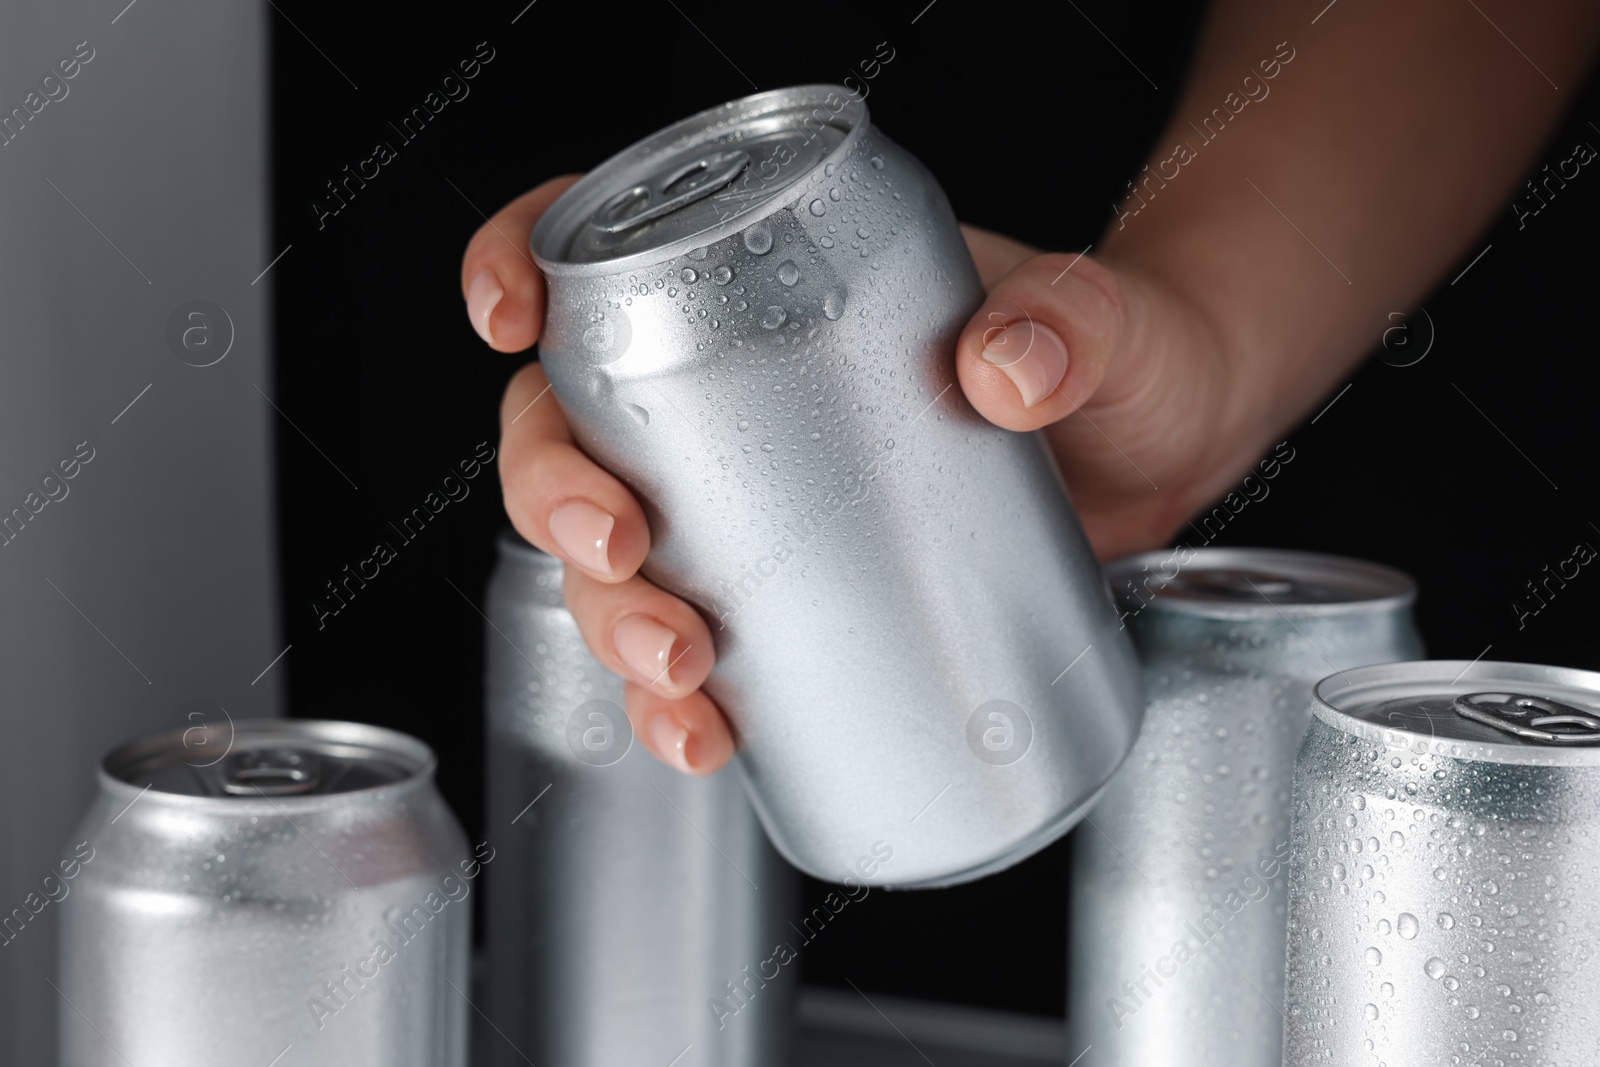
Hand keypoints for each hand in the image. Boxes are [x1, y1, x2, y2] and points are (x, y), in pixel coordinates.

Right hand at [462, 179, 1253, 774]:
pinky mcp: (796, 592)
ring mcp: (760, 498)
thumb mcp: (1111, 326)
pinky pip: (693, 646)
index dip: (523, 263)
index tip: (507, 316)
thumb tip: (1007, 368)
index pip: (613, 248)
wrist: (1172, 453)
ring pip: (611, 556)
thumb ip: (1077, 324)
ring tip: (684, 677)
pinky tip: (707, 739)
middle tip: (626, 552)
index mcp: (781, 280)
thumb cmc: (1130, 352)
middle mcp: (742, 391)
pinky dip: (675, 702)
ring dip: (610, 622)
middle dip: (556, 496)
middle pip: (574, 428)